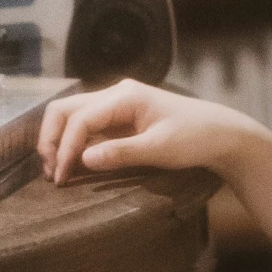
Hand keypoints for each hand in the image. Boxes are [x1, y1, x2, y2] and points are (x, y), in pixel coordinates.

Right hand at [38, 80, 254, 184]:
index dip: (65, 148)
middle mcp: (116, 93)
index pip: (80, 118)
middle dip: (52, 139)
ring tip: (58, 171)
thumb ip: (121, 153)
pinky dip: (75, 143)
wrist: (220, 133)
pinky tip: (74, 164)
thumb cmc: (194, 138)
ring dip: (60, 140)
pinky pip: (88, 125)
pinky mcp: (120, 117)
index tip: (61, 177)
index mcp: (125, 95)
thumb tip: (82, 160)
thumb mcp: (159, 149)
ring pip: (73, 115)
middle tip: (51, 173)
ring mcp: (117, 103)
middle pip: (67, 109)